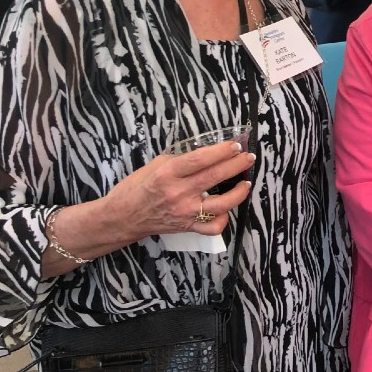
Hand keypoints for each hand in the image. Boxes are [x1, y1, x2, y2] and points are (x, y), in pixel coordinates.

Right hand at [101, 140, 254, 238]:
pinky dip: (224, 218)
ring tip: (246, 182)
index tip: (236, 145)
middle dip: (236, 165)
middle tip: (248, 157)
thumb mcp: (156, 164)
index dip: (221, 151)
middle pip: (214, 176)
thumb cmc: (138, 186)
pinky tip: (227, 208)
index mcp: (168, 173)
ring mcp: (184, 212)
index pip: (200, 159)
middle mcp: (178, 193)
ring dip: (239, 192)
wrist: (123, 216)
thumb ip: (182, 159)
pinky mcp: (187, 227)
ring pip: (221, 204)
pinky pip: (213, 226)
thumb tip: (210, 152)